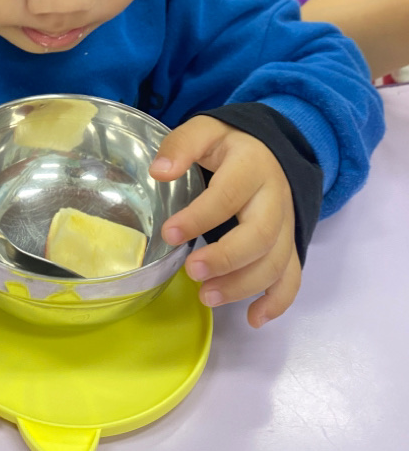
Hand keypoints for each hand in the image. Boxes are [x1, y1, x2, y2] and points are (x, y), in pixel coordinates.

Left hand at [149, 115, 300, 327]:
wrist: (270, 150)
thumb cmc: (228, 146)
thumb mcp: (205, 131)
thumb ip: (181, 145)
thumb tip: (158, 171)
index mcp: (252, 166)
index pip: (228, 196)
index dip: (199, 218)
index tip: (169, 233)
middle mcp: (275, 198)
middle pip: (260, 236)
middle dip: (225, 259)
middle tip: (190, 271)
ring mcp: (286, 224)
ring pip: (276, 262)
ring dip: (242, 285)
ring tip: (205, 296)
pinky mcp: (289, 244)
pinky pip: (292, 277)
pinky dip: (277, 302)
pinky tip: (253, 319)